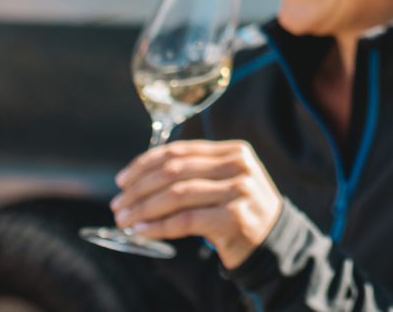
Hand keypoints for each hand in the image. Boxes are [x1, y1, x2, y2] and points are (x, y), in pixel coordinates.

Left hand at [111, 139, 283, 269]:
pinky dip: (159, 226)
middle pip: (175, 171)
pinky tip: (142, 231)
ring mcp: (239, 191)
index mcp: (233, 152)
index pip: (179, 150)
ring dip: (144, 208)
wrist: (274, 241)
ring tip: (125, 220)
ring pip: (177, 195)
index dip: (145, 163)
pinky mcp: (235, 218)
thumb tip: (140, 178)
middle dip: (139, 188)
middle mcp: (238, 166)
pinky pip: (186, 221)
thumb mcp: (224, 182)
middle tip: (118, 204)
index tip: (122, 180)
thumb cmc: (239, 210)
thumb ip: (194, 173)